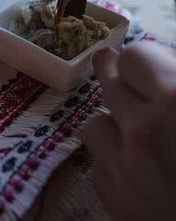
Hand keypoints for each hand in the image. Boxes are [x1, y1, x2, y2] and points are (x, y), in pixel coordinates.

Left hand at [83, 41, 175, 219]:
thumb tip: (164, 64)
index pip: (135, 57)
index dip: (148, 61)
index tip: (157, 67)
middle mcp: (144, 131)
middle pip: (109, 85)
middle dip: (125, 84)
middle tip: (134, 83)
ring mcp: (125, 169)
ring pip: (96, 125)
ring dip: (115, 124)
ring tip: (138, 130)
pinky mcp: (116, 202)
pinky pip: (100, 165)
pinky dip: (116, 162)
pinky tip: (141, 168)